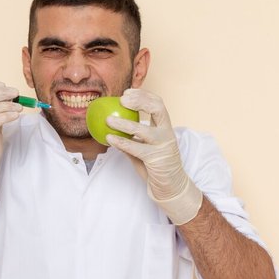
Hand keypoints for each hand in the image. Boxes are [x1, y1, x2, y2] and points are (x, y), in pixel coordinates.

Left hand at [105, 88, 202, 224]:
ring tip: (108, 120)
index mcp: (165, 127)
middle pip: (157, 108)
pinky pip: (135, 148)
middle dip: (140, 100)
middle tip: (121, 100)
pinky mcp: (156, 159)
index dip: (143, 95)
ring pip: (143, 129)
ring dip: (123, 124)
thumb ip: (131, 137)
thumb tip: (111, 125)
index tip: (127, 92)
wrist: (171, 186)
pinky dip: (121, 142)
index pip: (158, 104)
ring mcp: (163, 145)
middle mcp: (166, 133)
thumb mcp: (143, 147)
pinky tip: (109, 138)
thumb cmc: (155, 165)